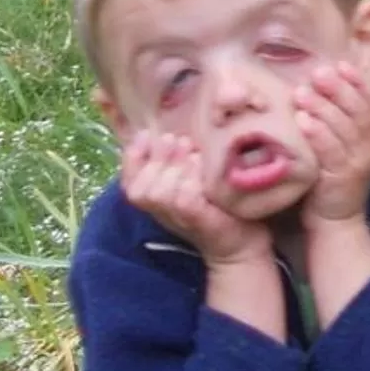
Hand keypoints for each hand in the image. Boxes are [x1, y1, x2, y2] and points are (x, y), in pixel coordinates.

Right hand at [120, 130, 269, 266]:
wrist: (241, 241)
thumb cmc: (218, 204)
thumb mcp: (194, 177)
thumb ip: (178, 159)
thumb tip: (169, 129)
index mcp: (157, 200)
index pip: (128, 182)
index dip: (131, 158)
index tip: (146, 135)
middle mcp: (161, 212)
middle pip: (138, 187)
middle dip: (157, 158)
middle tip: (179, 141)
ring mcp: (177, 218)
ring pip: (157, 193)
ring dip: (173, 169)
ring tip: (193, 154)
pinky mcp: (197, 221)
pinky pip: (182, 201)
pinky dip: (188, 184)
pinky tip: (202, 174)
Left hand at [293, 61, 369, 224]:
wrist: (337, 222)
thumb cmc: (333, 179)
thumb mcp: (343, 147)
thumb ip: (340, 122)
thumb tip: (324, 88)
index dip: (358, 81)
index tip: (340, 64)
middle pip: (359, 109)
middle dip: (338, 87)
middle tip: (317, 73)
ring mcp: (358, 162)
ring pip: (344, 127)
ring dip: (323, 106)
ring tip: (302, 92)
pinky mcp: (342, 178)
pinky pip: (331, 150)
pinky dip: (318, 133)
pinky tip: (302, 120)